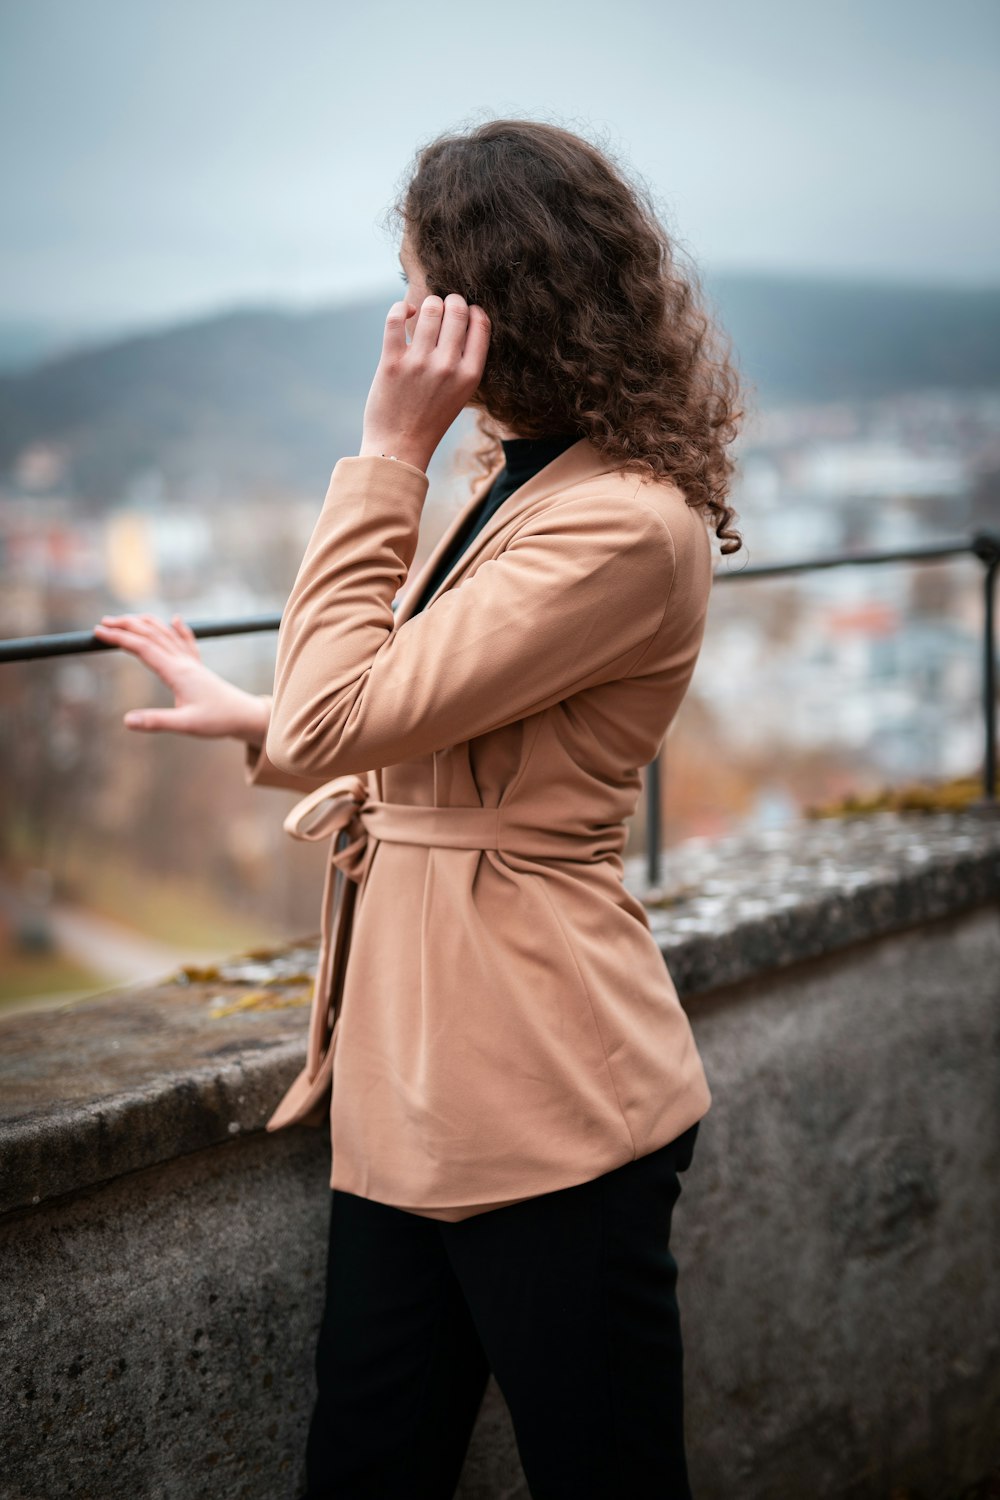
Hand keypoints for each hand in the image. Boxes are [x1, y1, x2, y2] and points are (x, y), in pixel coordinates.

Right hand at [91, 612, 269, 743]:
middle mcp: (184, 662)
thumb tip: (126, 721)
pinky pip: (187, 642)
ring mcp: (192, 663)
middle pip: (152, 635)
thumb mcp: (186, 725)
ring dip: (145, 625)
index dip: (119, 638)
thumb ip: (156, 721)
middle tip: (103, 623)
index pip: (143, 648)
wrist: (245, 716)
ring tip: (126, 620)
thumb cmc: (217, 721)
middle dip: (126, 626)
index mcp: (177, 672)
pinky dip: (178, 629)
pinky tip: (176, 620)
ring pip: (166, 635)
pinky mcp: (199, 668)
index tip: (98, 632)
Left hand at [359, 293, 490, 472]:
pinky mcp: (392, 362)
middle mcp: (447, 366)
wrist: (400, 446)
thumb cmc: (431, 418)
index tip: (464, 314)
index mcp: (470, 374)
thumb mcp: (461, 393)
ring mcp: (419, 363)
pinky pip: (396, 318)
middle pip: (457, 310)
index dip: (473, 310)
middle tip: (445, 307)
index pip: (481, 323)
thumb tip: (462, 318)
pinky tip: (405, 313)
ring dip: (429, 304)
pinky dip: (401, 308)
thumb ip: (465, 361)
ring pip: (430, 309)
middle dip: (452, 301)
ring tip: (426, 311)